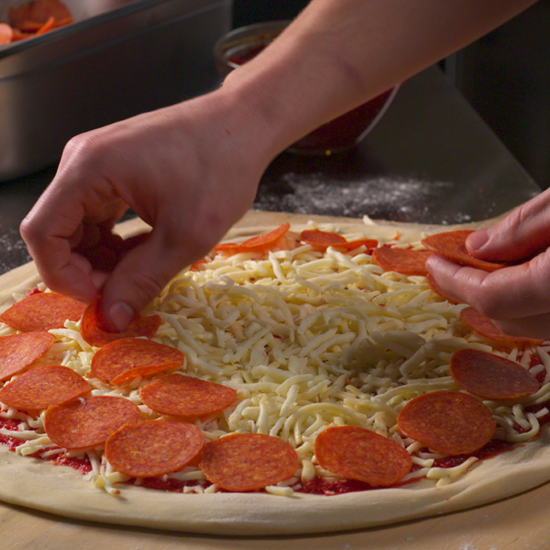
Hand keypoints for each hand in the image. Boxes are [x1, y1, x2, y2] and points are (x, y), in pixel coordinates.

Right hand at [21, 89, 272, 330]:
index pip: (42, 234)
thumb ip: (142, 279)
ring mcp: (100, 162)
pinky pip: (100, 213)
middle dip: (86, 270)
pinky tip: (146, 251)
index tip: (102, 299)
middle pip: (58, 231)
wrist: (245, 124)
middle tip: (127, 291)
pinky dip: (116, 240)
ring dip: (103, 258)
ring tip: (142, 272)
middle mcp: (83, 161)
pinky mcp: (118, 168)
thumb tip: (112, 318)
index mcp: (88, 168)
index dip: (64, 277)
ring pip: (80, 225)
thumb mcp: (185, 235)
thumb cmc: (222, 168)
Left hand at [426, 188, 549, 338]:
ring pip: (532, 326)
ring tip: (497, 263)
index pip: (491, 297)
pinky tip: (531, 273)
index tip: (434, 263)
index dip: (455, 281)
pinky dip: (534, 303)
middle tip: (458, 263)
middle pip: (509, 319)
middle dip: (477, 290)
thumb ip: (520, 230)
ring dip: (507, 299)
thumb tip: (476, 248)